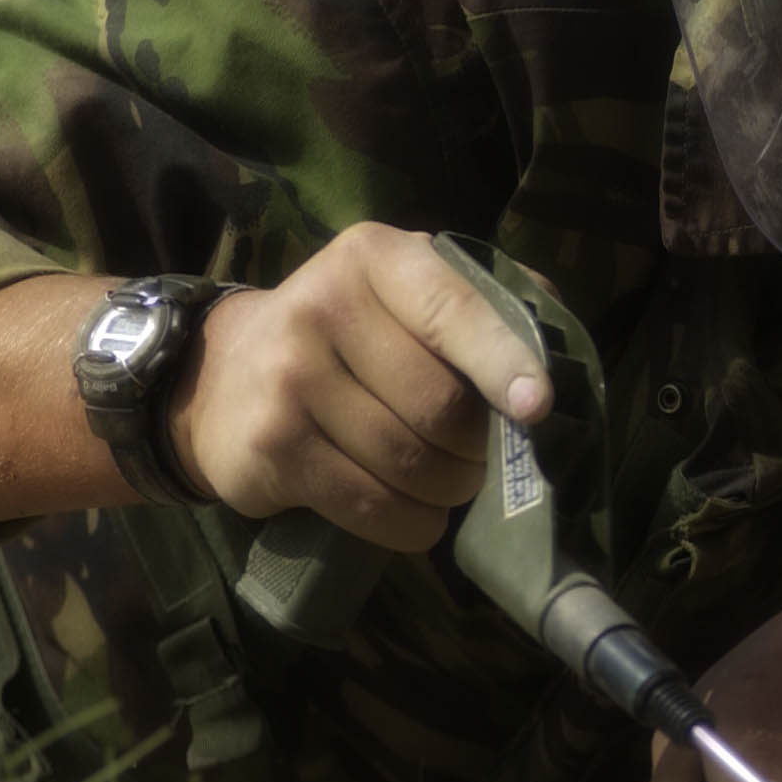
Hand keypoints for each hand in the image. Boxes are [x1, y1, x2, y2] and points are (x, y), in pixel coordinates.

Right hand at [164, 223, 548, 551]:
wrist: (222, 377)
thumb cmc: (350, 337)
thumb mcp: (406, 292)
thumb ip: (485, 301)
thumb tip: (559, 344)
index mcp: (376, 257)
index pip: (455, 310)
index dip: (504, 362)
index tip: (537, 405)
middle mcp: (325, 306)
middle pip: (442, 405)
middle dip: (480, 448)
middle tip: (481, 458)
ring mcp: (290, 376)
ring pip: (411, 463)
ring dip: (450, 492)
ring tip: (448, 483)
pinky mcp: (272, 444)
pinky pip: (372, 505)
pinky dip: (412, 524)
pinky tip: (414, 515)